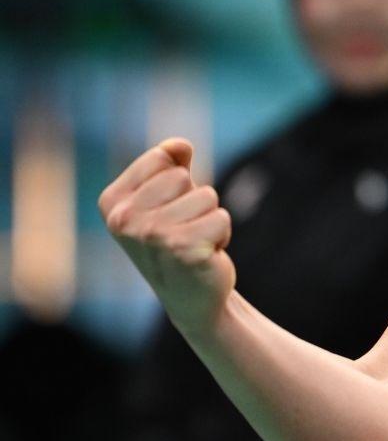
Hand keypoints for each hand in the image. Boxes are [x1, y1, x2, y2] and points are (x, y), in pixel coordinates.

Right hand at [98, 137, 236, 337]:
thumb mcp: (164, 198)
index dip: (177, 178)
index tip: (166, 208)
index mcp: (112, 202)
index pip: (162, 157)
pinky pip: (222, 218)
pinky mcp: (184, 250)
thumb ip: (169, 164)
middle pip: (184, 177)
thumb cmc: (176, 239)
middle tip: (183, 229)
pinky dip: (222, 234)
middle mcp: (124, 219)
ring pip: (207, 196)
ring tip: (194, 241)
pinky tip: (205, 254)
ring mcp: (152, 236)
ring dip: (209, 218)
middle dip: (194, 200)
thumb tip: (180, 145)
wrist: (190, 296)